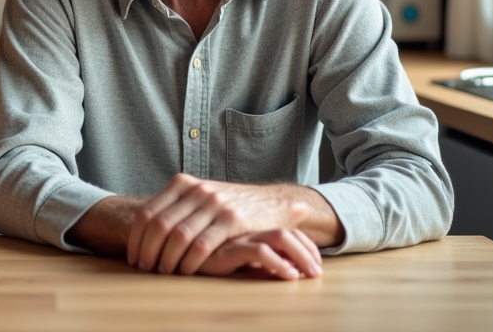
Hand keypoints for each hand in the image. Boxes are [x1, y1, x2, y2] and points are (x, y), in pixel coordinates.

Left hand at [127, 174, 323, 277]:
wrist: (271, 203)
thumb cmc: (229, 205)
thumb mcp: (200, 196)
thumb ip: (175, 206)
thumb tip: (142, 229)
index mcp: (182, 183)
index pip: (148, 213)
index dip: (136, 239)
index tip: (133, 257)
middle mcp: (196, 190)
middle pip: (159, 225)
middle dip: (147, 251)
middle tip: (144, 269)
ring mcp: (214, 203)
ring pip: (179, 235)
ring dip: (167, 258)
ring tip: (163, 272)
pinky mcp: (232, 219)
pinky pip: (203, 244)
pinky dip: (190, 261)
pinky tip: (186, 271)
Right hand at [195, 229, 321, 279]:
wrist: (174, 247)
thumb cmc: (202, 249)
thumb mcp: (230, 245)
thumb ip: (250, 246)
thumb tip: (284, 264)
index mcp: (247, 218)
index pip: (288, 228)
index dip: (306, 245)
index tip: (316, 264)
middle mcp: (246, 220)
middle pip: (289, 230)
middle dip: (309, 252)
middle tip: (318, 272)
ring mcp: (237, 230)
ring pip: (282, 237)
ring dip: (302, 256)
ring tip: (310, 275)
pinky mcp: (228, 246)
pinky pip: (262, 252)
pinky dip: (280, 264)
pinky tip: (288, 275)